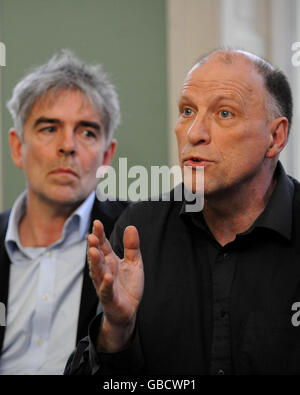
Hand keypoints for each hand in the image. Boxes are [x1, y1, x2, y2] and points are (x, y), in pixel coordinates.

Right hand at [88, 220, 143, 350]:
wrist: (128, 310)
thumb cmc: (128, 286)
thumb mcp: (134, 263)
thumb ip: (131, 246)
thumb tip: (131, 227)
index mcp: (110, 261)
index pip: (103, 245)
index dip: (100, 235)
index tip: (97, 223)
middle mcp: (104, 270)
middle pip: (98, 257)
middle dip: (94, 247)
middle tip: (91, 236)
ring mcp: (104, 284)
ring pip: (98, 272)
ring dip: (95, 262)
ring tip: (94, 251)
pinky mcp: (109, 297)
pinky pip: (106, 290)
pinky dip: (106, 284)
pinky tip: (108, 276)